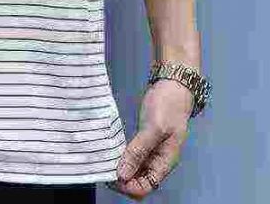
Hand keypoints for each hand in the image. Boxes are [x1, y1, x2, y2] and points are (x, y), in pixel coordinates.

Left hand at [107, 79, 193, 199]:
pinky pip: (131, 156)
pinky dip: (120, 157)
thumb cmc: (168, 107)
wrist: (173, 87)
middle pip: (138, 182)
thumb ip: (139, 151)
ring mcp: (150, 151)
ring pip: (133, 170)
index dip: (128, 186)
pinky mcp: (143, 141)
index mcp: (164, 163)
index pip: (145, 187)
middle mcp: (157, 161)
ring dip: (119, 168)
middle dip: (121, 179)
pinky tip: (109, 152)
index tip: (110, 175)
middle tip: (102, 167)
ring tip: (102, 161)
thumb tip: (122, 174)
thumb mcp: (154, 128)